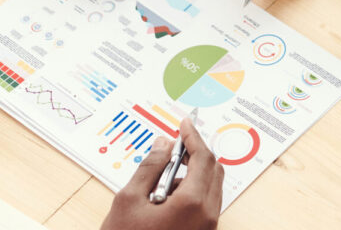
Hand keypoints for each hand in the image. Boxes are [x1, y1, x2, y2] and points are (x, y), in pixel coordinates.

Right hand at [101, 117, 222, 229]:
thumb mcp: (128, 200)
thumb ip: (150, 166)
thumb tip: (164, 143)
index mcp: (192, 204)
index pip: (202, 157)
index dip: (193, 136)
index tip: (185, 122)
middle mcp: (207, 216)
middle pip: (213, 169)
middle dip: (195, 154)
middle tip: (175, 147)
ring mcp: (207, 229)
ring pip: (210, 187)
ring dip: (192, 175)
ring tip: (159, 184)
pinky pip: (205, 205)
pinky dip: (191, 193)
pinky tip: (164, 201)